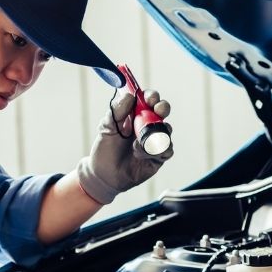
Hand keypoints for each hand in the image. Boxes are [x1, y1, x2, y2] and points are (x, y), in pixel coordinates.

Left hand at [77, 89, 173, 204]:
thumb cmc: (105, 150)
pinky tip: (145, 153)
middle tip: (158, 110)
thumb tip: (129, 96)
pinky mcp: (158, 157)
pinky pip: (167, 150)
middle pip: (162, 111)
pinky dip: (160, 149)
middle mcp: (147, 126)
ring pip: (167, 130)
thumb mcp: (107, 128)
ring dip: (157, 132)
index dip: (151, 96)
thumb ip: (116, 111)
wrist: (104, 175)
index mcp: (135, 115)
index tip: (149, 97)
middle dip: (163, 107)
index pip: (148, 100)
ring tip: (138, 144)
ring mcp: (154, 141)